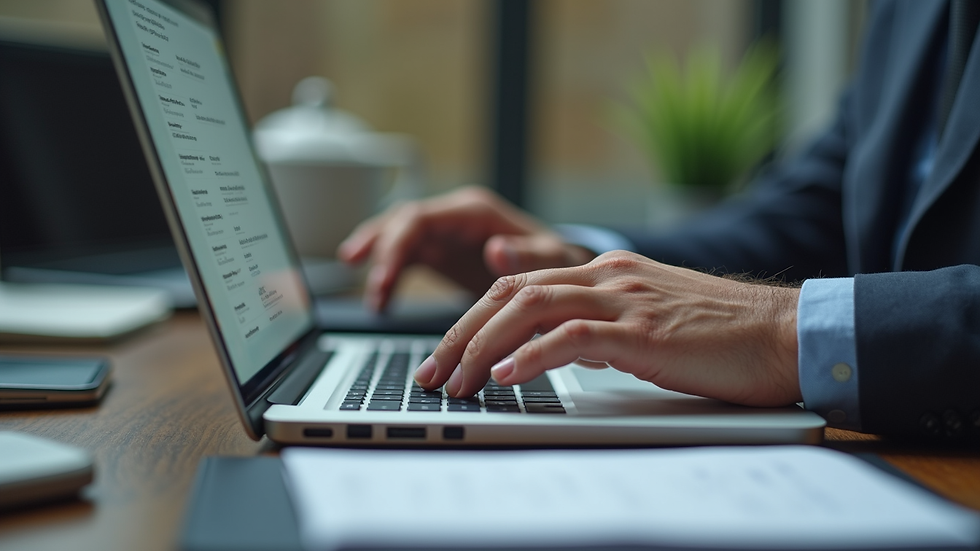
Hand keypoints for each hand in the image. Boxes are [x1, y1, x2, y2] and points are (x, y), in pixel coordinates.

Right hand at [337, 186, 593, 310]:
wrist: (561, 272)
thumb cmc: (557, 261)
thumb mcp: (552, 258)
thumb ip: (527, 254)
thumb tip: (497, 250)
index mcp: (474, 212)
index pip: (420, 218)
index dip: (396, 244)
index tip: (385, 276)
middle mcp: (454, 216)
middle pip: (402, 223)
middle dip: (383, 254)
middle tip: (376, 292)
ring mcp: (445, 232)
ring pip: (396, 235)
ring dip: (377, 260)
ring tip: (372, 300)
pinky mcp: (441, 251)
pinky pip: (405, 256)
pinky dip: (389, 275)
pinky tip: (380, 303)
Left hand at [413, 250, 801, 406]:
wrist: (784, 333)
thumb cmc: (721, 335)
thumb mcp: (649, 322)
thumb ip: (604, 326)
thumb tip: (563, 349)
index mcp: (606, 273)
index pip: (520, 285)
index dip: (474, 319)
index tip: (447, 354)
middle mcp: (608, 277)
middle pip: (510, 292)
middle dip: (460, 333)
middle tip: (432, 372)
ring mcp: (624, 300)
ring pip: (529, 308)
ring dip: (482, 346)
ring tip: (454, 381)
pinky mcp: (643, 333)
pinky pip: (572, 337)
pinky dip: (530, 355)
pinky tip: (505, 376)